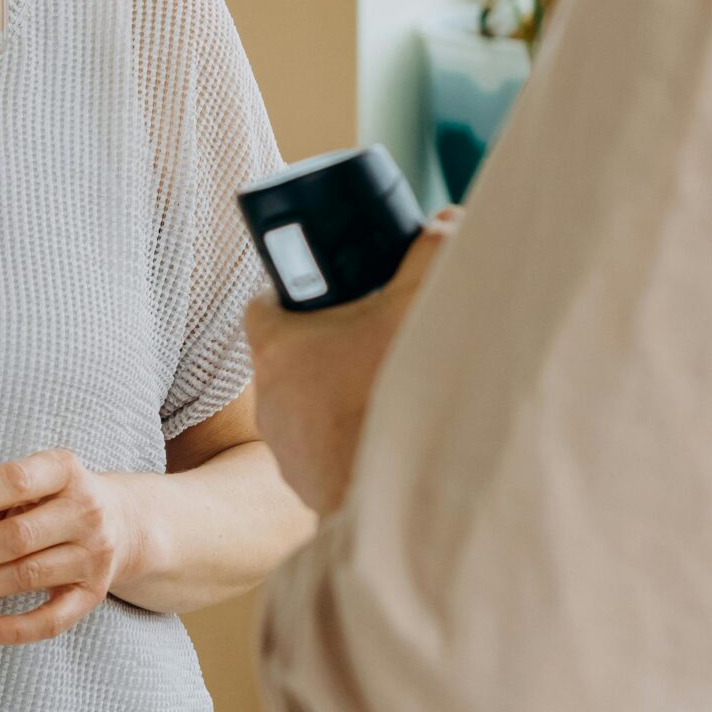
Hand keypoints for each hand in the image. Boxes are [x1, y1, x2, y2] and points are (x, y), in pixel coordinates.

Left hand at [0, 449, 144, 645]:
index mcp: (64, 470)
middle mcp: (85, 510)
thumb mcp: (18, 489)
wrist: (124, 523)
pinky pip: (51, 621)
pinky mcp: (93, 594)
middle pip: (16, 537)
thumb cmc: (52, 501)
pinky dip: (10, 629)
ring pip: (25, 577)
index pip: (14, 481)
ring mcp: (93, 555)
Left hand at [246, 214, 458, 516]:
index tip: (327, 294)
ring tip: (377, 390)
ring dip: (330, 399)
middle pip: (285, 358)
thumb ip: (435, 249)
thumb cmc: (403, 393)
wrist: (414, 491)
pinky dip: (343, 443)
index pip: (263, 306)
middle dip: (321, 347)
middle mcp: (268, 399)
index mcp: (278, 346)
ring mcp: (284, 449)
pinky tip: (380, 437)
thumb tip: (448, 220)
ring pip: (300, 409)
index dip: (291, 294)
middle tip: (365, 338)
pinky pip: (317, 454)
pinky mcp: (306, 487)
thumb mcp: (422, 302)